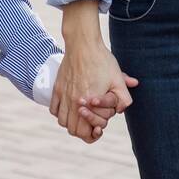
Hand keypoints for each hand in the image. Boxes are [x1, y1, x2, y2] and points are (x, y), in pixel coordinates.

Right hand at [51, 0, 138, 142]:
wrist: (83, 44)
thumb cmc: (102, 60)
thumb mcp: (118, 78)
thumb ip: (124, 97)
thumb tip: (123, 108)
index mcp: (90, 102)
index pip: (86, 132)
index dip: (93, 135)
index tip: (98, 129)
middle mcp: (74, 101)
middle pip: (73, 130)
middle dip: (83, 131)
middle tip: (91, 125)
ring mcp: (63, 95)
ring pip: (62, 122)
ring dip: (71, 123)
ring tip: (80, 117)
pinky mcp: (57, 88)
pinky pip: (54, 109)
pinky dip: (60, 113)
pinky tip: (69, 107)